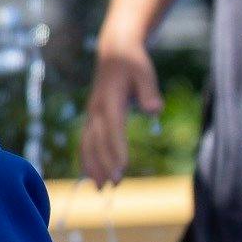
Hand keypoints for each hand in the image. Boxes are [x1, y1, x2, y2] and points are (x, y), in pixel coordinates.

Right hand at [76, 30, 158, 186]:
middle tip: (112, 186)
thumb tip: (155, 109)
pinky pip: (86, 142)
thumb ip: (149, 91)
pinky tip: (91, 175)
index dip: (116, 151)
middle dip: (103, 165)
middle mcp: (96, 110)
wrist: (114, 52)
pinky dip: (87, 159)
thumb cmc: (134, 63)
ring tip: (100, 188)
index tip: (121, 170)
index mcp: (109, 101)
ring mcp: (91, 114)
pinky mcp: (92, 118)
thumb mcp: (145, 73)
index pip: (113, 131)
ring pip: (88, 144)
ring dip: (92, 167)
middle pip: (97, 142)